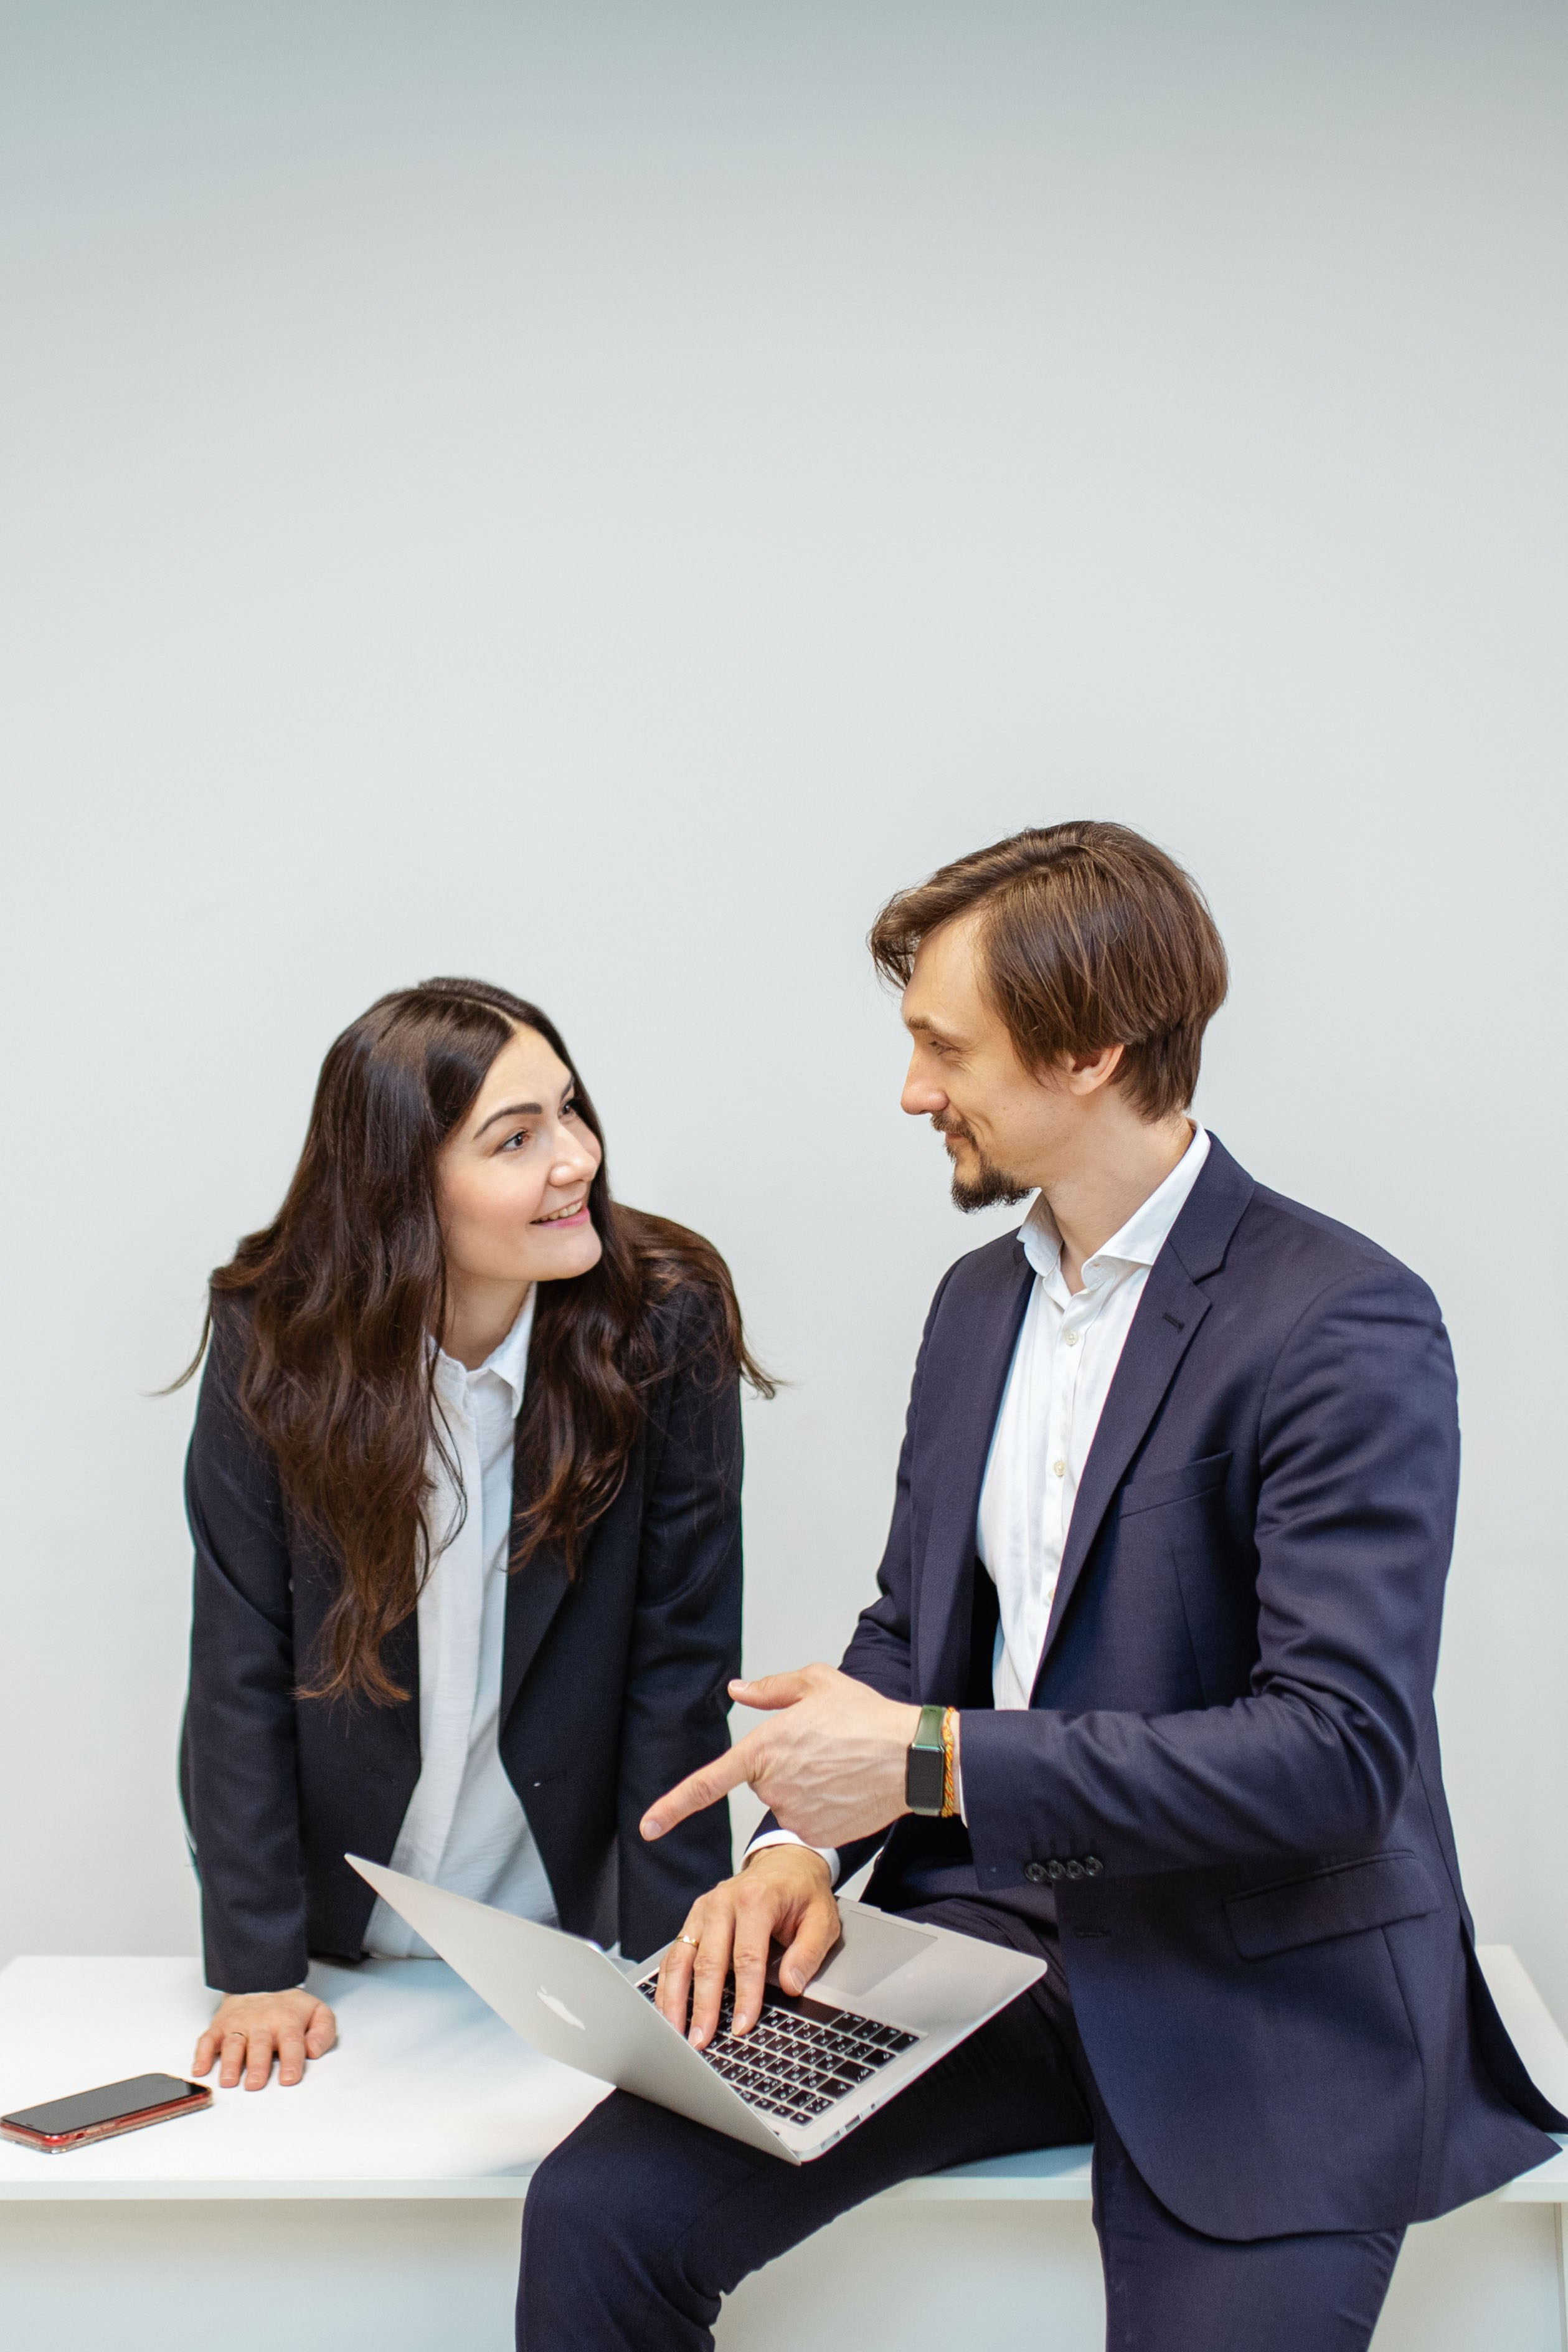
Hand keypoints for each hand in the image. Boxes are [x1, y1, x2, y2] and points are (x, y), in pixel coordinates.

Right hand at [193, 1990, 336, 2089]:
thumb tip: (314, 2050)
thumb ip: (323, 2031)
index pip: (292, 2042)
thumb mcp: (317, 2012)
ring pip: (233, 2044)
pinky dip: (202, 2054)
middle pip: (260, 2045)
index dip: (291, 2061)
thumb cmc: (288, 2007)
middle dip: (257, 2065)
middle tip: (255, 2084)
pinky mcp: (220, 2027)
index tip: (289, 2079)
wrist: (261, 1981)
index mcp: (287, 2022)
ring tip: (229, 2081)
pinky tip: (200, 2070)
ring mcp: (239, 2026)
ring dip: (230, 2063)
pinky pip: (207, 2040)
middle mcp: (262, 2024)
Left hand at [640, 1664, 920, 1851]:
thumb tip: (738, 1689)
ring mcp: (795, 1813)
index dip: (673, 1807)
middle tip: (822, 1748)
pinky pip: (806, 1820)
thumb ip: (771, 1688)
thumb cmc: (866, 1716)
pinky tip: (846, 1788)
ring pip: (786, 1800)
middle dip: (784, 1765)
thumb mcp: (817, 1683)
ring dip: (804, 1786)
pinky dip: (822, 1807)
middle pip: (763, 1780)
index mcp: (765, 1747)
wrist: (911, 1756)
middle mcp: (774, 1785)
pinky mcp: (816, 1833)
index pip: (707, 1783)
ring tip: (840, 1765)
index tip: (649, 1828)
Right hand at [655, 1846, 839, 2049]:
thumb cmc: (803, 1893)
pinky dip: (667, 1984)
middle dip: (703, 2006)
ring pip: (682, 1958)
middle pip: (708, 1961)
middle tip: (701, 2041)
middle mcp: (723, 1902)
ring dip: (675, 1998)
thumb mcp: (822, 1919)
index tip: (743, 2026)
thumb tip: (791, 1985)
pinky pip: (675, 1954)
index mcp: (756, 1900)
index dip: (745, 1996)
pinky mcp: (693, 1918)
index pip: (747, 1957)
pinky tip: (666, 2008)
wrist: (785, 1862)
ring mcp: (703, 1910)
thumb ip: (809, 1952)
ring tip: (675, 2032)